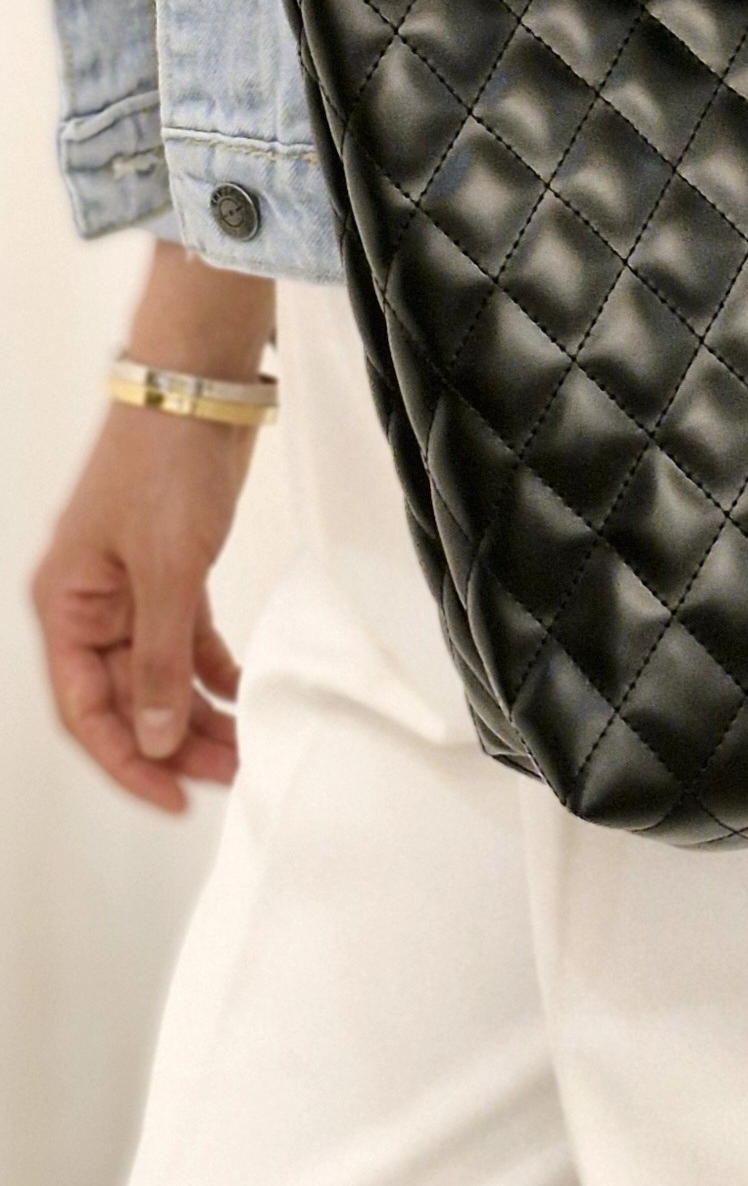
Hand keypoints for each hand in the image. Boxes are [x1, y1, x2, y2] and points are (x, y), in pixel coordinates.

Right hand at [31, 244, 271, 812]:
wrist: (199, 386)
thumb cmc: (165, 463)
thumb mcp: (166, 570)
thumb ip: (159, 660)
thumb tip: (155, 738)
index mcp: (65, 605)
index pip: (86, 709)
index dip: (127, 760)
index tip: (173, 799)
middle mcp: (89, 603)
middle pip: (124, 697)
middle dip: (173, 742)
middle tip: (228, 775)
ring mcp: (129, 587)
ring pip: (159, 672)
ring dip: (198, 711)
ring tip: (244, 747)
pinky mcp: (170, 568)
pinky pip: (185, 638)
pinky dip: (212, 667)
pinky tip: (243, 693)